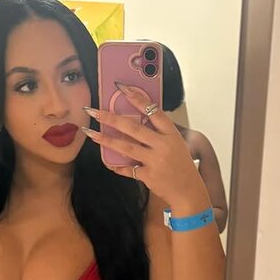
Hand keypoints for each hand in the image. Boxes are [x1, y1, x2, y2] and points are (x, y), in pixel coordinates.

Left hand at [82, 83, 206, 209]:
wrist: (189, 191)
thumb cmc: (182, 166)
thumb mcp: (177, 144)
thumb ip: (160, 133)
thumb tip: (138, 119)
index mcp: (171, 134)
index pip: (153, 111)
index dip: (137, 98)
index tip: (122, 88)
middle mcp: (163, 146)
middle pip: (133, 128)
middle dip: (111, 118)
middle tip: (94, 111)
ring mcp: (155, 161)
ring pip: (126, 147)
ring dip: (106, 139)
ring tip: (90, 133)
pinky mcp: (148, 176)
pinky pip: (128, 169)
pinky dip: (117, 165)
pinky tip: (108, 162)